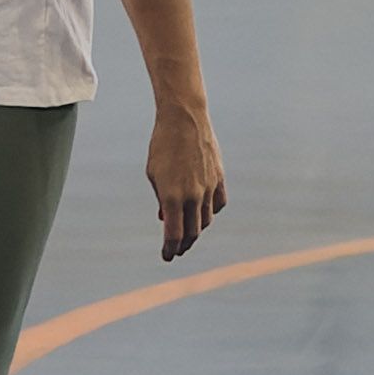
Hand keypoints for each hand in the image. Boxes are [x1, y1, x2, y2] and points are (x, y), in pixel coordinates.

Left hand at [145, 96, 228, 262]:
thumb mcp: (154, 174)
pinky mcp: (219, 177)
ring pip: (206, 220)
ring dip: (197, 230)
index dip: (170, 249)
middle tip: (177, 250)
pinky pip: (218, 203)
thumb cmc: (162, 145)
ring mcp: (208, 187)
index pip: (173, 235)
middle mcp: (192, 196)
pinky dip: (210, 212)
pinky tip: (204, 213)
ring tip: (189, 234)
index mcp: (171, 197)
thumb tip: (166, 219)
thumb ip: (161, 199)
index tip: (167, 256)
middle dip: (183, 245)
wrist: (184, 118)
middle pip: (191, 233)